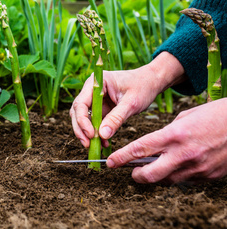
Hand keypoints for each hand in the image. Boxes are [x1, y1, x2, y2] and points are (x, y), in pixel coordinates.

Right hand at [70, 52, 184, 147]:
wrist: (151, 81)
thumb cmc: (143, 86)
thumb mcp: (131, 103)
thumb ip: (116, 118)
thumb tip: (102, 135)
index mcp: (96, 82)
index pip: (81, 103)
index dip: (82, 120)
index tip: (91, 134)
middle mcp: (91, 90)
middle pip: (77, 111)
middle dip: (81, 129)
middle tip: (88, 144)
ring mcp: (94, 99)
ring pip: (82, 118)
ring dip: (87, 133)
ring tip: (96, 146)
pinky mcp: (100, 108)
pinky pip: (93, 122)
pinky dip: (96, 133)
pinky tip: (104, 143)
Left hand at [107, 98, 226, 183]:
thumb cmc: (214, 115)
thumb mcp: (184, 117)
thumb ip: (166, 133)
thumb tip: (152, 146)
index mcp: (174, 135)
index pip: (139, 149)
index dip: (121, 157)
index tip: (110, 162)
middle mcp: (184, 154)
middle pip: (150, 174)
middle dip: (135, 175)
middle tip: (131, 172)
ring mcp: (197, 168)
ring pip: (167, 180)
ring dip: (157, 176)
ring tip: (155, 166)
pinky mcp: (209, 176)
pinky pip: (186, 180)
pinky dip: (177, 174)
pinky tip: (177, 165)